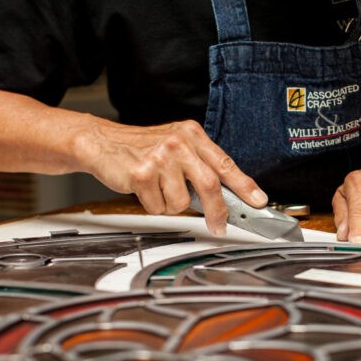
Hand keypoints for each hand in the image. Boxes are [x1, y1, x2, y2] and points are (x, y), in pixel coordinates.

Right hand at [80, 120, 266, 235]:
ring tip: (158, 188)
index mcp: (192, 134)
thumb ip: (199, 165)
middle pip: (210, 185)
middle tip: (219, 226)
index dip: (244, 185)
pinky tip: (144, 189)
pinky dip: (152, 205)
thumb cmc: (142, 148)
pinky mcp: (142, 173)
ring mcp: (160, 157)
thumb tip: (225, 196)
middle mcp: (179, 143)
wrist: (101, 142)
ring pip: (181, 203)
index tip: (259, 201)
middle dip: (216, 212)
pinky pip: (158, 207)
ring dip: (170, 204)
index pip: (225, 163)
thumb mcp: (176, 146)